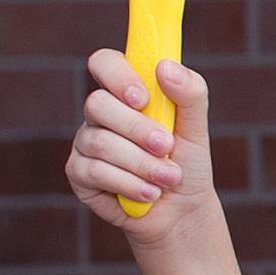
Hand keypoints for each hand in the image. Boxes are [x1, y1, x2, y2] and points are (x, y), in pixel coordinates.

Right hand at [67, 48, 213, 238]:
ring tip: (169, 177)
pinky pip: (95, 171)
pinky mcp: (78, 173)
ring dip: (142, 163)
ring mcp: (85, 142)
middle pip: (98, 104)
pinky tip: (149, 193)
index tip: (142, 97)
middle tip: (166, 146)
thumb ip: (190, 93)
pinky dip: (129, 184)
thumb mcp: (197, 128)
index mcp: (126, 92)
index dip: (117, 75)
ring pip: (100, 142)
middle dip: (138, 129)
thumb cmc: (187, 163)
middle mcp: (101, 114)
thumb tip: (166, 66)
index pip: (105, 63)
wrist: (182, 211)